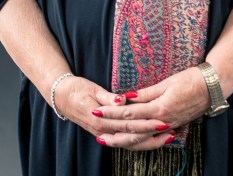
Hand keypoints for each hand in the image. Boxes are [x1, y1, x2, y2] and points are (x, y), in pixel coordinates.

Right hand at [53, 76, 174, 149]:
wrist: (61, 97)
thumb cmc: (77, 90)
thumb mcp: (92, 89)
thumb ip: (108, 97)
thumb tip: (122, 100)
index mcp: (100, 120)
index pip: (127, 124)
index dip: (145, 124)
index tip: (161, 120)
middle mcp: (103, 131)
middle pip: (132, 137)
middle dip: (153, 135)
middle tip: (170, 130)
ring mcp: (105, 134)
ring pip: (131, 144)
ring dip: (150, 142)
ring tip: (168, 137)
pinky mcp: (107, 133)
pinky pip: (126, 142)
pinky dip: (141, 142)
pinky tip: (154, 140)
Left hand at [93, 67, 210, 148]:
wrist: (212, 87)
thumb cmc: (190, 80)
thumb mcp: (166, 83)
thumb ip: (145, 93)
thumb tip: (126, 98)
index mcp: (159, 109)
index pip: (129, 114)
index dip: (111, 114)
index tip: (97, 112)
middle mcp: (162, 121)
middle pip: (133, 132)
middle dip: (113, 133)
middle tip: (98, 135)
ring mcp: (169, 126)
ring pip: (142, 139)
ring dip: (124, 142)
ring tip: (110, 142)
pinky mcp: (173, 126)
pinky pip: (152, 138)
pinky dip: (140, 142)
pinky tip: (131, 142)